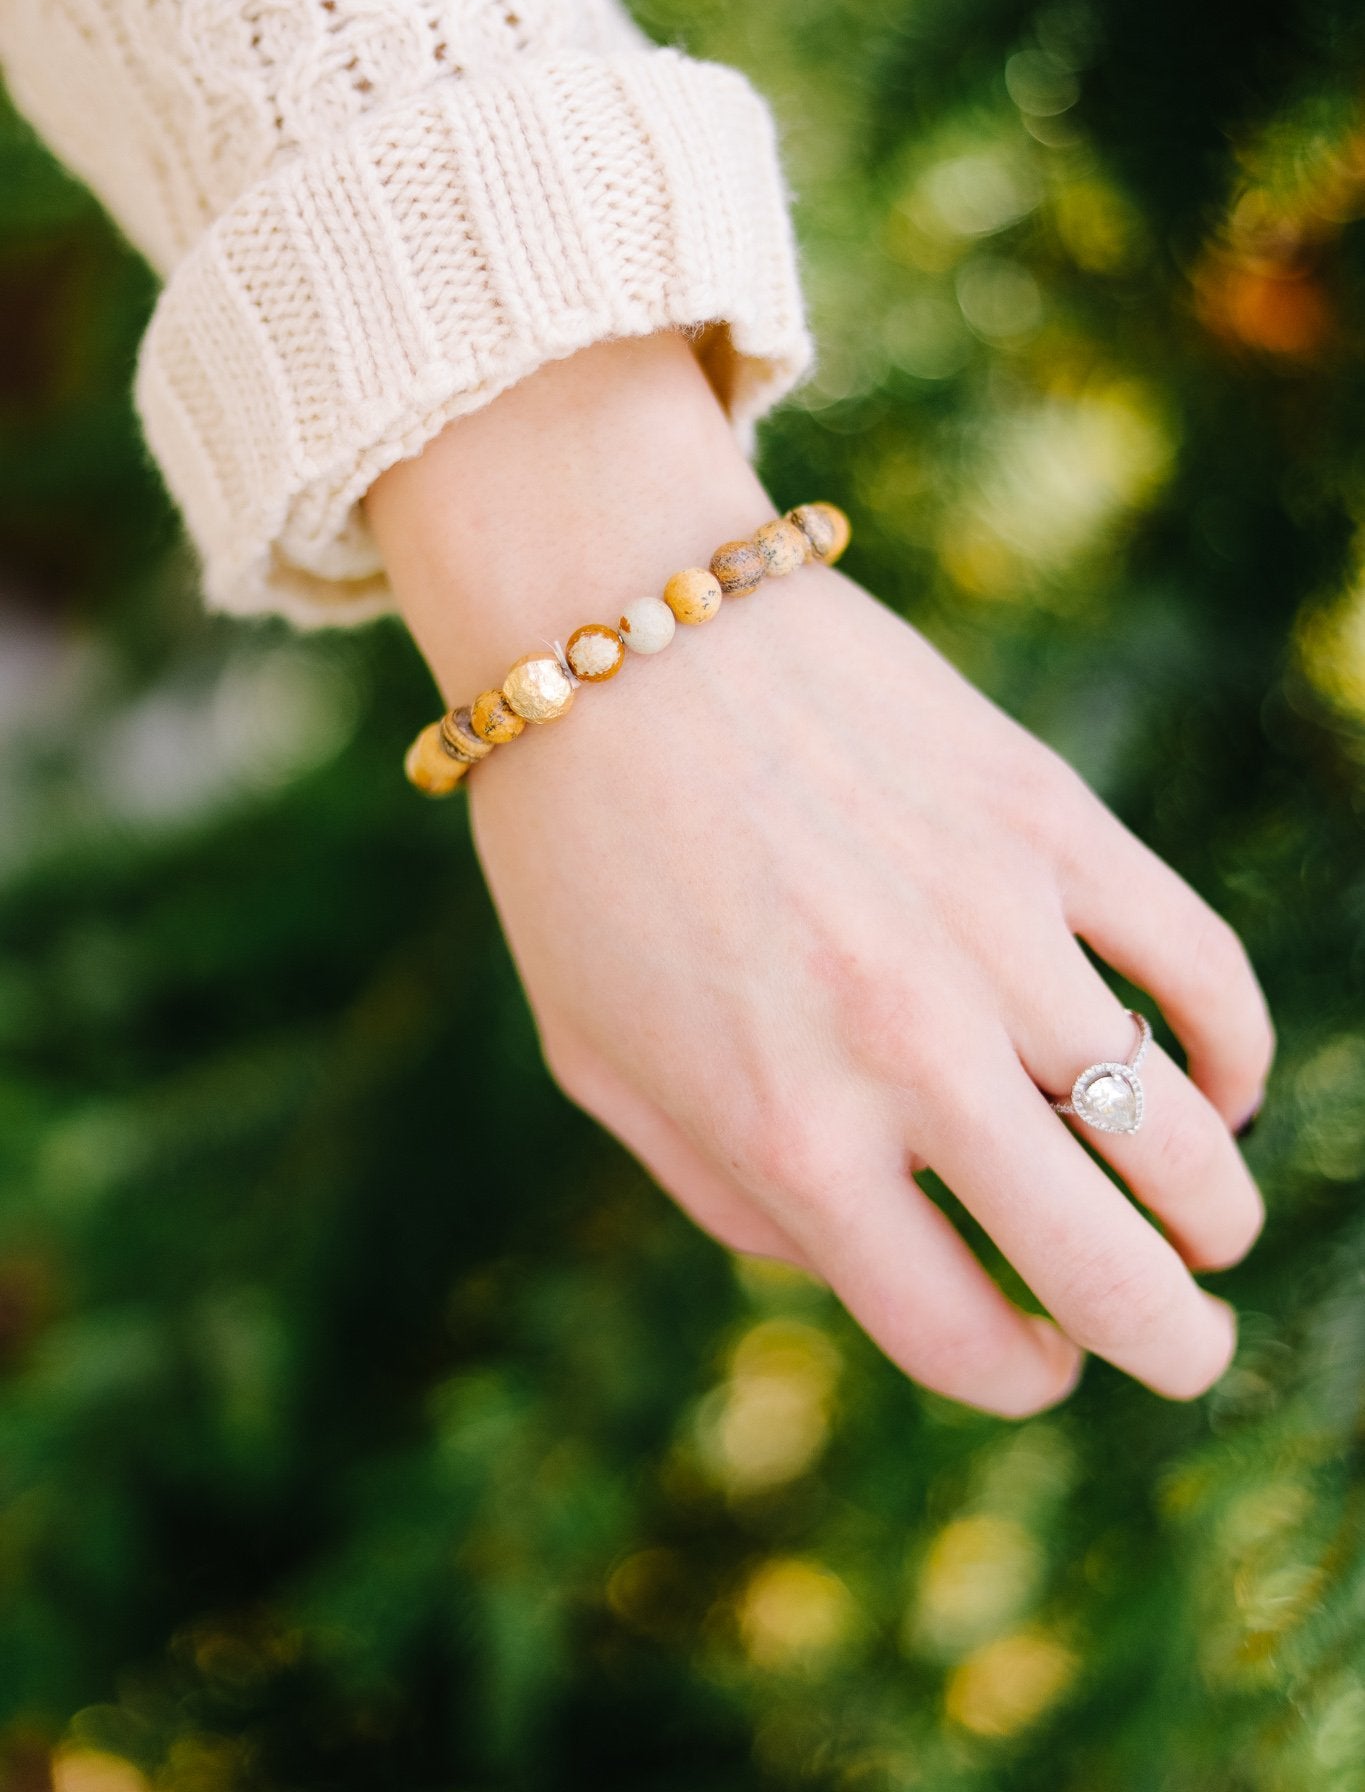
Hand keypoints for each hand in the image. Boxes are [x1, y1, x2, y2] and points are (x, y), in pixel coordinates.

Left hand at [367, 332, 1272, 1415]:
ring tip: (1206, 1226)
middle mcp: (907, 1051)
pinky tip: (1213, 1080)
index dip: (1018, 1373)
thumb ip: (730, 1192)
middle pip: (1108, 1267)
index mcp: (787, 1131)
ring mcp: (995, 929)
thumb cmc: (584, 858)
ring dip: (1212, 1209)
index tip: (1037, 1359)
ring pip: (1181, 1131)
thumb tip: (868, 1268)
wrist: (612, 625)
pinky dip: (1235, 1049)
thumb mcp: (603, 1062)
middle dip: (1168, 1338)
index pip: (960, 1332)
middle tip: (1183, 1345)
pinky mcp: (1050, 819)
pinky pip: (1201, 968)